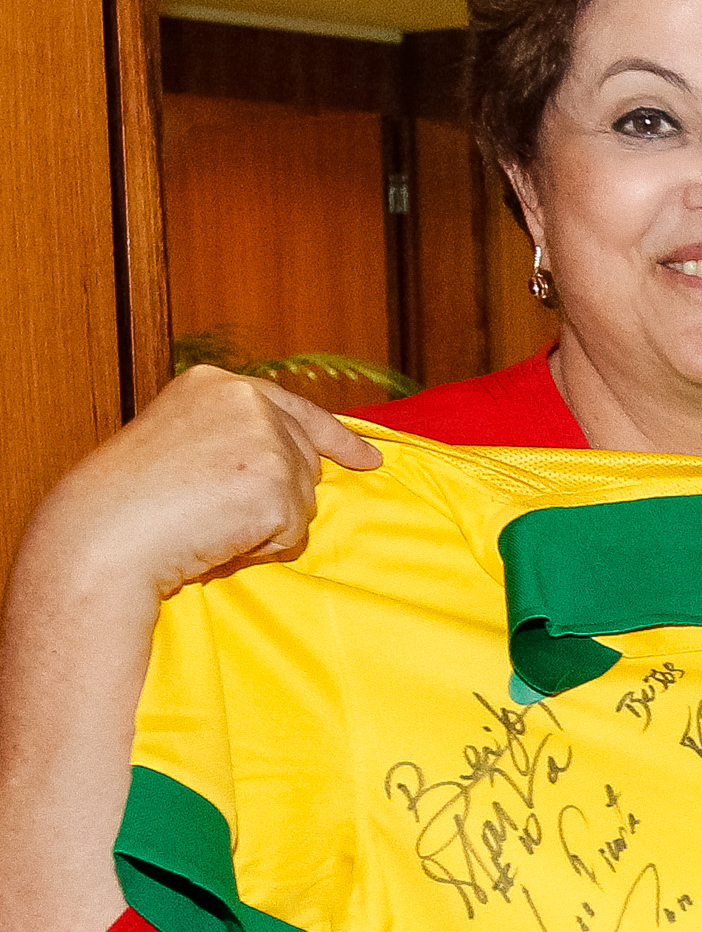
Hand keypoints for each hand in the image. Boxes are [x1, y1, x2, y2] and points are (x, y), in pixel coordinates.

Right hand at [25, 367, 379, 603]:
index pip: (295, 408)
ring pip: (302, 499)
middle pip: (304, 461)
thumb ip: (237, 439)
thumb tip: (300, 464)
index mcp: (217, 385)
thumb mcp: (183, 443)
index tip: (367, 457)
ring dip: (264, 523)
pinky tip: (217, 535)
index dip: (336, 437)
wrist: (104, 532)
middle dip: (273, 496)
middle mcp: (247, 402)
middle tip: (210, 510)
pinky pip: (293, 533)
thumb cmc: (132, 501)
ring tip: (206, 519)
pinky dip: (261, 546)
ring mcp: (266, 441)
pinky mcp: (277, 486)